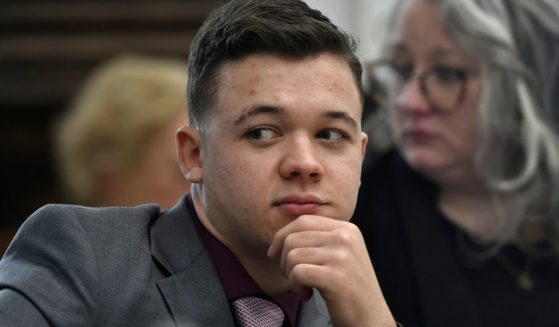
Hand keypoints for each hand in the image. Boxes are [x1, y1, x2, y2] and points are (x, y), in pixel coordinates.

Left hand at [267, 215, 394, 326]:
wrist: (370, 318)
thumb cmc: (348, 289)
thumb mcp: (339, 254)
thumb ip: (319, 238)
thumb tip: (282, 234)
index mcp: (347, 229)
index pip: (303, 221)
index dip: (282, 236)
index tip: (273, 253)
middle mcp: (345, 237)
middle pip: (293, 238)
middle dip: (284, 260)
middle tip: (296, 278)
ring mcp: (342, 256)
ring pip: (292, 256)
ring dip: (291, 276)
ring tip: (305, 287)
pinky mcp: (335, 276)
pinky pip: (297, 273)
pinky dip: (295, 287)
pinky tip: (308, 295)